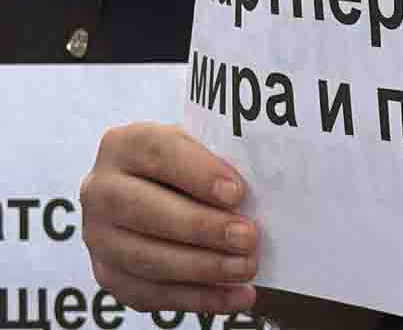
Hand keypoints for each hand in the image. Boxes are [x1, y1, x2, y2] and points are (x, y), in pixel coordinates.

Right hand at [80, 123, 257, 312]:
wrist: (160, 191)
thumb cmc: (191, 168)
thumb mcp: (201, 151)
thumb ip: (221, 163)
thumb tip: (262, 191)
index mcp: (125, 145)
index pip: (157, 153)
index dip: (198, 173)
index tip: (236, 194)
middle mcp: (101, 189)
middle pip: (145, 211)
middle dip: (202, 228)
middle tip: (247, 238)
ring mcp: (98, 235)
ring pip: (146, 258)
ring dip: (203, 268)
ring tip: (246, 268)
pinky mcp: (108, 274)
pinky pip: (150, 294)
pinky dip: (199, 299)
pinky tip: (237, 296)